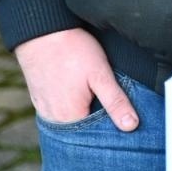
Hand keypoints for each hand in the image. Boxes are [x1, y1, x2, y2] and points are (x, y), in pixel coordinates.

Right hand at [13, 28, 136, 128]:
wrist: (43, 32)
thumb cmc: (74, 51)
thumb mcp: (101, 75)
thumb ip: (115, 102)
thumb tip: (131, 126)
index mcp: (69, 118)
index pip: (94, 138)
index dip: (111, 132)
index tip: (126, 126)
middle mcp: (53, 119)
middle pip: (81, 132)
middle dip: (98, 126)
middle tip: (115, 112)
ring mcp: (44, 109)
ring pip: (70, 121)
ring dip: (85, 115)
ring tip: (99, 102)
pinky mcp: (40, 99)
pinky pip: (59, 111)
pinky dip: (72, 108)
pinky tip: (83, 96)